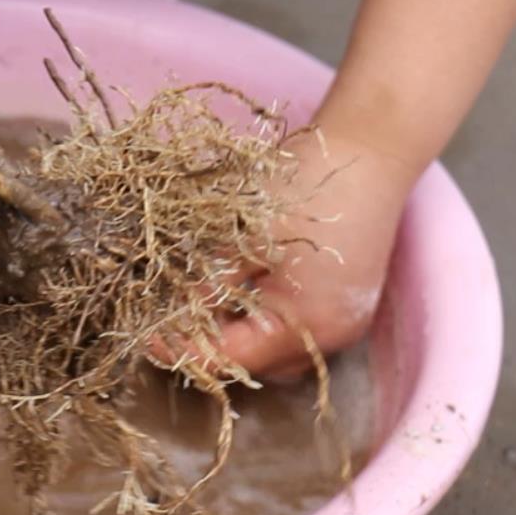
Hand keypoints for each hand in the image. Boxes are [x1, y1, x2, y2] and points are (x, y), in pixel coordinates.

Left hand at [154, 128, 422, 378]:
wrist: (369, 149)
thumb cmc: (305, 188)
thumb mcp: (243, 239)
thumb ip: (208, 287)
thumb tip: (172, 321)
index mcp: (303, 323)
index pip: (229, 359)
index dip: (183, 351)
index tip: (146, 338)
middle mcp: (331, 335)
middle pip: (255, 365)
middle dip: (210, 349)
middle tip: (170, 322)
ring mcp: (345, 322)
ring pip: (276, 353)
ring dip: (238, 338)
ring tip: (202, 308)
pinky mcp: (348, 304)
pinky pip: (297, 331)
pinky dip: (264, 323)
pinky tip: (240, 294)